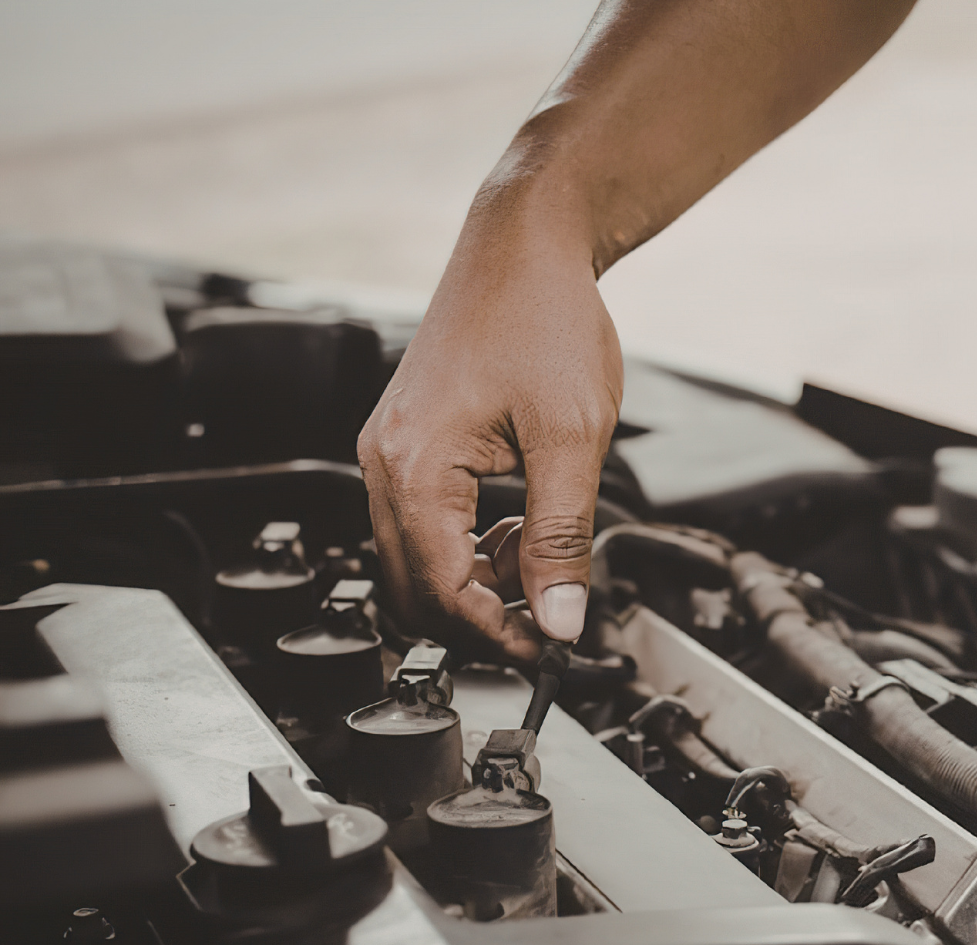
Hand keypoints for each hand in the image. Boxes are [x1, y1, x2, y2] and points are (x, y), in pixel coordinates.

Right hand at [358, 225, 620, 663]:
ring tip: (542, 562)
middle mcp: (385, 461)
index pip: (441, 591)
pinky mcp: (408, 444)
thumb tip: (561, 616)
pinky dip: (469, 546)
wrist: (525, 246)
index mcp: (416, 465)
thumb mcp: (574, 439)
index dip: (498, 633)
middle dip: (481, 617)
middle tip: (550, 623)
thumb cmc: (544, 317)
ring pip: (416, 562)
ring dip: (477, 582)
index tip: (551, 648)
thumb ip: (562, 537)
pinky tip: (519, 529)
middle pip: (414, 589)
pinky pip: (423, 524)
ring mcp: (390, 452)